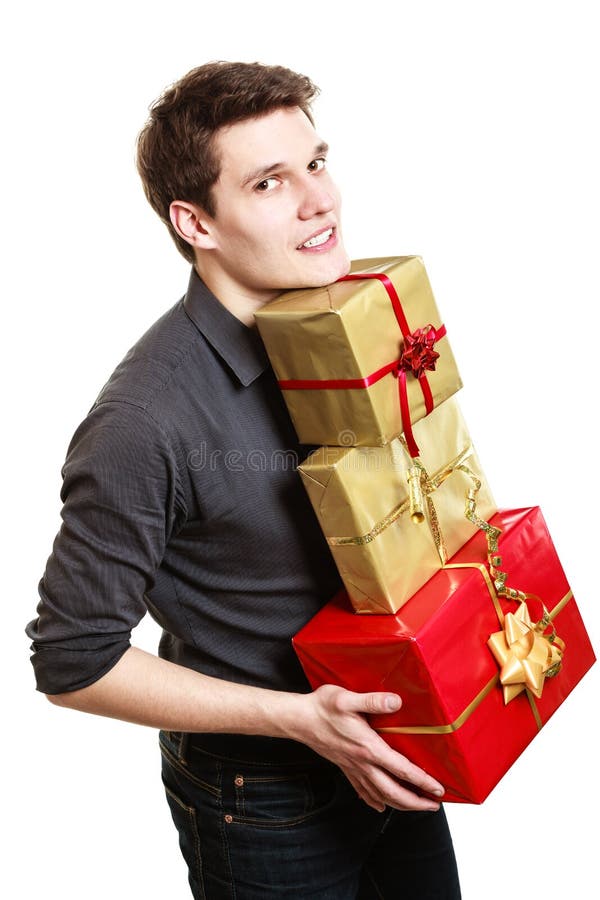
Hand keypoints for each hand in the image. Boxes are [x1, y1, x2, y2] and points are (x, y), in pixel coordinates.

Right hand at [290, 684, 444, 812]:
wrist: (298, 719)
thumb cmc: (322, 707)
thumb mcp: (347, 698)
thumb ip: (373, 701)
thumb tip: (396, 701)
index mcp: (368, 748)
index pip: (402, 770)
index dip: (423, 781)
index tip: (439, 790)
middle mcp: (362, 763)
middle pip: (394, 791)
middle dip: (416, 802)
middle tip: (434, 805)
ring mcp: (352, 768)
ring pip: (380, 795)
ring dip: (400, 805)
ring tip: (416, 807)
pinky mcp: (344, 768)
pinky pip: (362, 791)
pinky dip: (374, 801)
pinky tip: (380, 806)